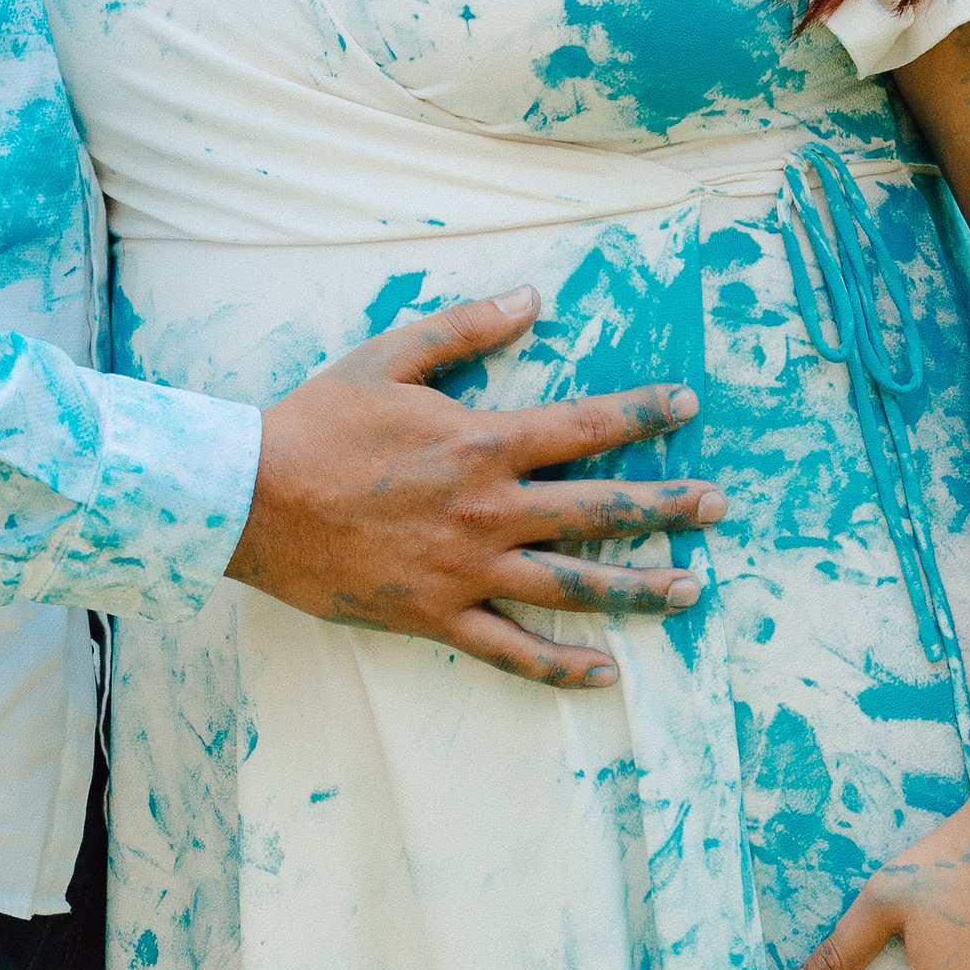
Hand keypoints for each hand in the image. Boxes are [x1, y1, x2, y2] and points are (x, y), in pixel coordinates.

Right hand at [226, 285, 725, 686]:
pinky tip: (607, 672)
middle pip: (600, 512)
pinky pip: (511, 650)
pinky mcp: (437, 615)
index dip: (644, 414)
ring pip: (573, 585)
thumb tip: (532, 296)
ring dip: (639, 588)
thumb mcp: (390, 357)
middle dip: (668, 507)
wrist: (249, 499)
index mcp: (482, 443)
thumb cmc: (318, 422)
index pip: (586, 426)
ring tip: (692, 589)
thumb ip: (466, 328)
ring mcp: (467, 570)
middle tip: (720, 506)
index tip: (687, 407)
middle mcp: (488, 510)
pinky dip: (561, 666)